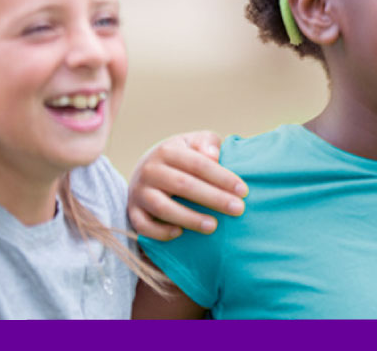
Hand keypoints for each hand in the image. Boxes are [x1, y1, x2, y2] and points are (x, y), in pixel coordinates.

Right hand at [127, 130, 247, 239]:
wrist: (146, 168)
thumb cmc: (182, 155)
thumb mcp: (194, 142)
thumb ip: (207, 143)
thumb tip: (214, 155)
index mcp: (167, 151)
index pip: (199, 164)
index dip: (222, 178)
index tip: (244, 191)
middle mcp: (150, 170)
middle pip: (184, 185)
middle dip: (214, 199)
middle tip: (238, 210)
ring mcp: (139, 192)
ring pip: (163, 208)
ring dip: (189, 218)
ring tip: (213, 226)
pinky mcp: (133, 211)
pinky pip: (143, 226)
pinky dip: (160, 232)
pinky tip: (180, 234)